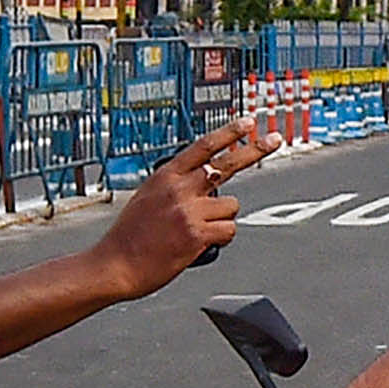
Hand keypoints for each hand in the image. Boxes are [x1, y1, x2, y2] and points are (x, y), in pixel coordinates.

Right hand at [98, 121, 279, 296]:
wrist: (114, 265)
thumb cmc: (128, 237)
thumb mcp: (146, 197)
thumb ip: (174, 187)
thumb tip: (202, 183)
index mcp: (165, 176)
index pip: (204, 146)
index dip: (229, 132)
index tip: (248, 122)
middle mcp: (179, 188)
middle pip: (227, 164)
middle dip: (255, 149)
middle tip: (274, 139)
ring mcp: (189, 210)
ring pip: (231, 206)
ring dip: (222, 219)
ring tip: (198, 231)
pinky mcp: (196, 234)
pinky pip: (228, 230)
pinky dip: (221, 238)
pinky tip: (201, 244)